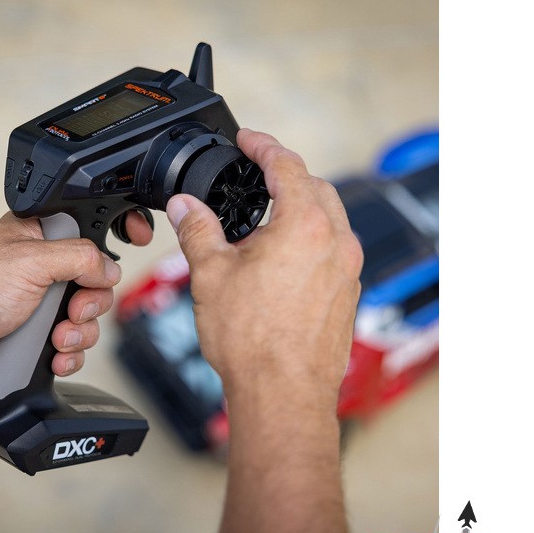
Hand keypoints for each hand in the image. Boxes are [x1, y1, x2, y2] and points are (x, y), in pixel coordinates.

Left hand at [0, 210, 152, 387]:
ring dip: (79, 334)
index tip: (137, 237)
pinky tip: (53, 358)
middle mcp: (42, 270)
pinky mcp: (35, 339)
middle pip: (97, 284)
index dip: (117, 232)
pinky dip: (69, 357)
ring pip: (87, 321)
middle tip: (71, 310)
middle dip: (91, 303)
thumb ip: (79, 258)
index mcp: (40, 238)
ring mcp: (39, 307)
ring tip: (56, 340)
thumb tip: (109, 269)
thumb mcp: (32, 260)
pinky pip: (72, 349)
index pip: (91, 228)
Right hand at [165, 129, 362, 411]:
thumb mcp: (210, 274)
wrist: (283, 393)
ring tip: (264, 221)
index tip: (248, 140)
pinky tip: (282, 260)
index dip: (263, 146)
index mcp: (305, 225)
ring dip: (300, 208)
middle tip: (255, 175)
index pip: (286, 165)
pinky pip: (333, 250)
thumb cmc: (253, 340)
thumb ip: (197, 230)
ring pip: (329, 219)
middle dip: (284, 175)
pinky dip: (310, 240)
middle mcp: (336, 243)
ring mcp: (347, 270)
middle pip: (314, 187)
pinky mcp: (348, 295)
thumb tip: (185, 206)